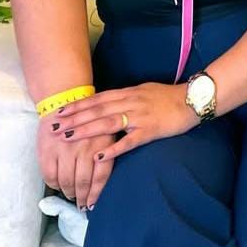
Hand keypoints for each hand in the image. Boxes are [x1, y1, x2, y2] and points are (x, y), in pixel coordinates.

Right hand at [36, 114, 114, 209]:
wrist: (63, 99)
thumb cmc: (89, 120)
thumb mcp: (105, 132)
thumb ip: (106, 153)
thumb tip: (100, 182)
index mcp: (101, 144)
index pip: (100, 177)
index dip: (95, 194)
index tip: (92, 204)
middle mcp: (84, 148)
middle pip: (82, 182)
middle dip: (81, 197)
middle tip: (80, 204)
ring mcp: (64, 149)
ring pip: (66, 180)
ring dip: (68, 192)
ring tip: (70, 195)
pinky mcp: (47, 149)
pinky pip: (49, 174)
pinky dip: (53, 184)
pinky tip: (57, 185)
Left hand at [51, 82, 196, 164]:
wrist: (192, 100)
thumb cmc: (168, 96)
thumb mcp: (143, 90)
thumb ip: (124, 97)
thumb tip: (106, 101)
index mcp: (127, 93)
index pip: (96, 99)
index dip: (76, 105)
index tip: (59, 111)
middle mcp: (130, 103)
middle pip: (97, 110)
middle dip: (73, 118)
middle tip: (54, 126)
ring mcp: (139, 117)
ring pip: (107, 123)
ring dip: (86, 131)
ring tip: (68, 138)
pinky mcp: (150, 131)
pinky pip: (129, 141)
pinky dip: (114, 148)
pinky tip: (99, 156)